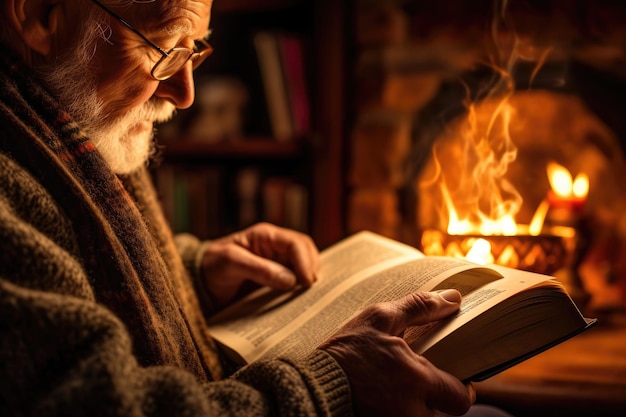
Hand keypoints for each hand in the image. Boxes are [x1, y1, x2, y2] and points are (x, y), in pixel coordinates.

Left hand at [199, 223, 318, 307]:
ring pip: (305, 265)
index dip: (305, 261)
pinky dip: (302, 287)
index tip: (307, 281)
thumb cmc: (212, 267)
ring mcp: (277, 262)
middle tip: (311, 289)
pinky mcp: (277, 278)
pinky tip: (302, 298)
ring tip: (310, 294)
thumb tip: (291, 280)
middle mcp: (275, 247)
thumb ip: (259, 269)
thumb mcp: (230, 263)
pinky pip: (296, 279)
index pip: (295, 243)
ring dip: (310, 277)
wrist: (200, 284)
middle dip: (312, 268)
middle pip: (306, 252)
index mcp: (266, 236)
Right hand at [319, 289, 474, 416]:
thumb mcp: (379, 318)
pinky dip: (396, 410)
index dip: (459, 387)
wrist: (310, 386)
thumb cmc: (345, 351)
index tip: (449, 376)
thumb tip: (453, 299)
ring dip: (414, 404)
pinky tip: (381, 396)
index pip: (461, 397)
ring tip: (393, 386)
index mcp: (417, 381)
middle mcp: (412, 411)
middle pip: (442, 411)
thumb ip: (420, 307)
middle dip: (434, 397)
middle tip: (416, 380)